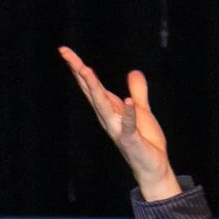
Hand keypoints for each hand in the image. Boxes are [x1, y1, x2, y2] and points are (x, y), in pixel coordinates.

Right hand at [58, 48, 181, 200]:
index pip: (92, 86)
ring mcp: (118, 130)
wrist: (153, 168)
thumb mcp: (142, 111)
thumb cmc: (146, 141)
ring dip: (95, 89)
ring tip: (86, 70)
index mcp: (110, 109)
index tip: (65, 51)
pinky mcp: (132, 140)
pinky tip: (127, 101)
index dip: (79, 68)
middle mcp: (109, 118)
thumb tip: (134, 72)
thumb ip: (138, 92)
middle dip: (79, 72)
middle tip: (66, 54)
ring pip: (103, 106)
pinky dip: (129, 114)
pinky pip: (129, 125)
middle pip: (92, 91)